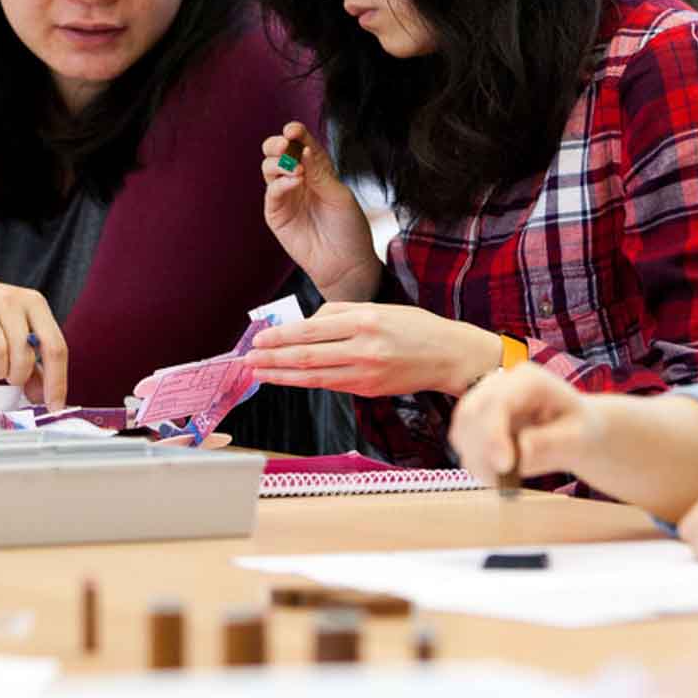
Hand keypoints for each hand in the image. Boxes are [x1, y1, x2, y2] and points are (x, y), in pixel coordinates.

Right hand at [0, 263, 69, 408]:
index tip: (54, 406)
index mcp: (35, 304)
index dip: (56, 381)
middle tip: (10, 375)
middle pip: (25, 354)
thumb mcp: (17, 331)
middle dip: (18, 376)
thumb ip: (34, 364)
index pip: (55, 347)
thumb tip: (41, 397)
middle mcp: (13, 300)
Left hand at [245, 302, 499, 397]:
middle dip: (272, 359)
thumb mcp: (379, 308)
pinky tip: (288, 380)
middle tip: (247, 360)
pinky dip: (305, 382)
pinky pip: (330, 385)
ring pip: (313, 377)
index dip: (280, 337)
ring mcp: (366, 373)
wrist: (450, 356)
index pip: (311, 330)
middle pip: (306, 356)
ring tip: (258, 374)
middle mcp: (364, 348)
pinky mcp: (368, 390)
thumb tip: (304, 323)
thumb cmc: (415, 327)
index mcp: (364, 320)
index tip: (258, 339)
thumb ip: (340, 312)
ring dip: (281, 376)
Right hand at [260, 122, 380, 301]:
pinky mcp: (277, 214)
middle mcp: (299, 179)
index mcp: (317, 169)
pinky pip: (271, 193)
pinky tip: (294, 182)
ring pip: (269, 169)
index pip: (302, 144)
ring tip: (296, 170)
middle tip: (285, 144)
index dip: (296, 133)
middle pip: (277, 153)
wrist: (345, 263)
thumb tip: (302, 148)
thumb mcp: (339, 195)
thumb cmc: (349, 228)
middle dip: (277, 144)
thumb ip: (319, 172)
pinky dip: (280, 184)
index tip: (293, 130)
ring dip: (278, 163)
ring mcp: (286, 196)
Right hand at [448, 363, 608, 485]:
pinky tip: (497, 475)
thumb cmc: (579, 430)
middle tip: (500, 481)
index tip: (504, 466)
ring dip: (476, 459)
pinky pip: (462, 442)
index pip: (497, 401)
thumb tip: (521, 452)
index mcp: (528, 380)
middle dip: (480, 450)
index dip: (494, 434)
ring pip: (461, 428)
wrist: (575, 431)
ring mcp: (484, 400)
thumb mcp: (578, 438)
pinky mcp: (476, 419)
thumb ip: (551, 444)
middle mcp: (500, 384)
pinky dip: (476, 462)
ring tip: (502, 481)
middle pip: (470, 412)